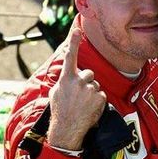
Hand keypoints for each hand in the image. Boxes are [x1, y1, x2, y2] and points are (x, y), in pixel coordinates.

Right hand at [47, 27, 106, 149]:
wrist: (67, 128)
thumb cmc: (60, 110)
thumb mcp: (56, 92)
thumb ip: (64, 81)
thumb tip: (68, 75)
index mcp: (66, 78)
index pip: (70, 56)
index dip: (74, 42)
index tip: (77, 30)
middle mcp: (79, 81)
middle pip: (89, 74)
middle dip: (87, 82)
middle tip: (80, 96)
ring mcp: (90, 89)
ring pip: (95, 86)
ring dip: (91, 93)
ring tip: (83, 105)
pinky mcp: (99, 98)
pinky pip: (101, 96)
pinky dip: (97, 102)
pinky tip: (89, 109)